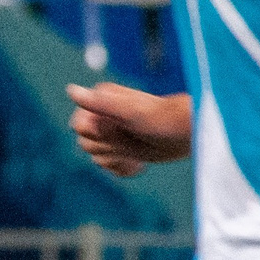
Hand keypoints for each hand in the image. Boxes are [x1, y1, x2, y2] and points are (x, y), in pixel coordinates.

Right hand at [67, 82, 191, 176]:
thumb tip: (71, 90)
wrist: (188, 133)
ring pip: (96, 158)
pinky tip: (138, 165)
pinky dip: (122, 169)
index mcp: (101, 102)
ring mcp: (113, 134)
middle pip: (85, 145)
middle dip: (108, 147)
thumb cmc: (162, 120)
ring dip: (116, 159)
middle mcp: (104, 117)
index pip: (78, 127)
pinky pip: (108, 166)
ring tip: (137, 150)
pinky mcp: (123, 149)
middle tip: (132, 138)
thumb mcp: (129, 111)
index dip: (98, 134)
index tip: (120, 129)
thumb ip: (99, 102)